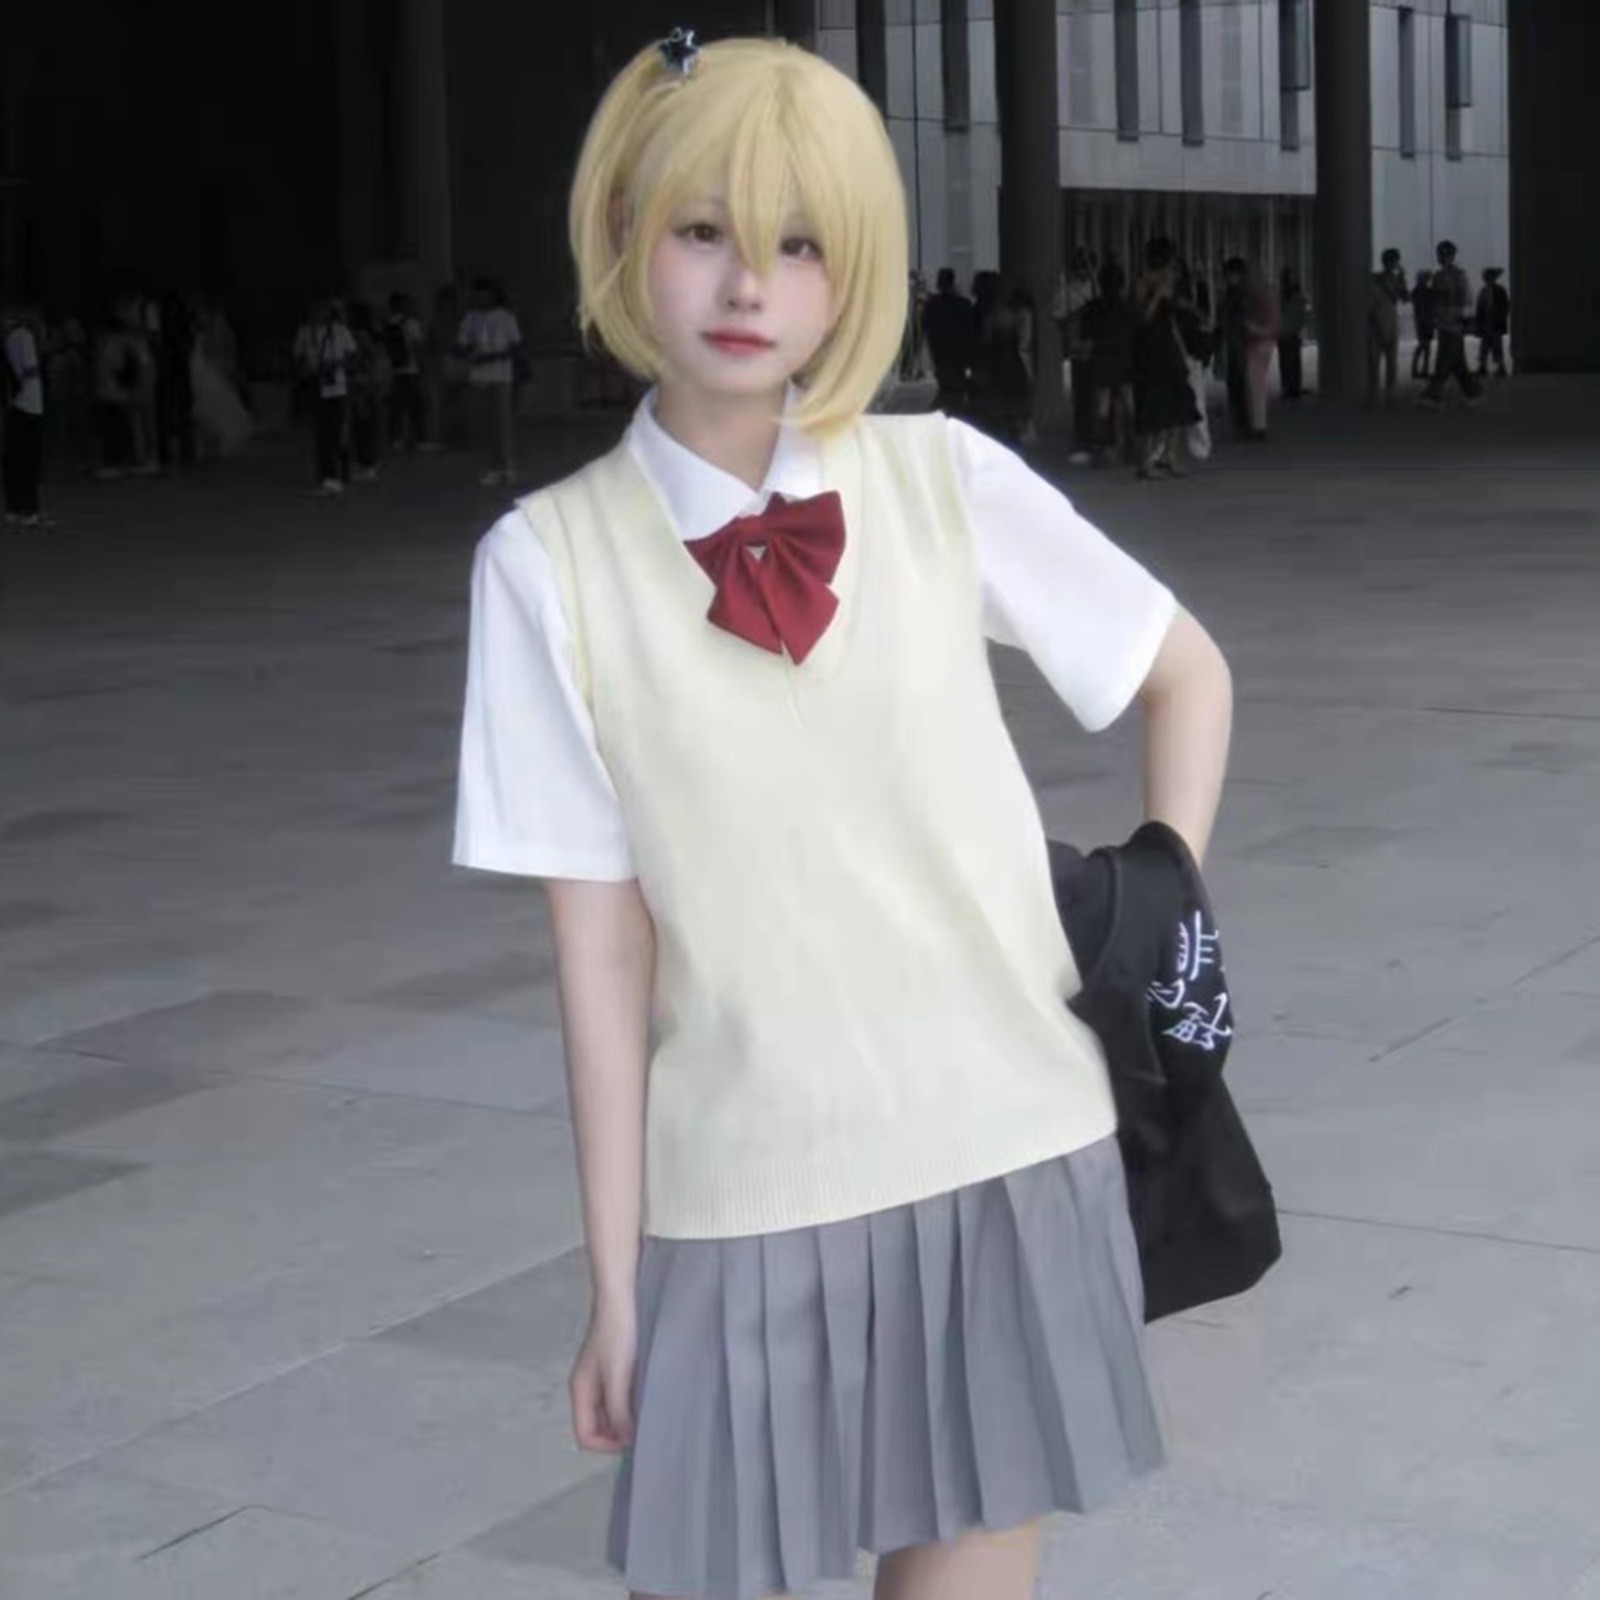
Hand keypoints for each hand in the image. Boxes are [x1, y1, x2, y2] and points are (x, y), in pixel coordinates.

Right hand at [569, 1297, 636, 1453]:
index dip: (607, 1444)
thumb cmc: (617, 1330)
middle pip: (599, 1427)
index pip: (586, 1436)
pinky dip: (634, 1400)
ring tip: (648, 1405)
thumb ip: (619, 1410)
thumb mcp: (617, 1375)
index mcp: (581, 1391)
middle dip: (619, 1432)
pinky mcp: (618, 1367)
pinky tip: (649, 1389)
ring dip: (629, 1415)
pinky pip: (623, 1396)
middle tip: (644, 1425)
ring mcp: (603, 1377)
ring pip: (613, 1412)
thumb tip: (626, 1441)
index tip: (632, 1438)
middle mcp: (589, 1387)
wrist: (623, 1295)